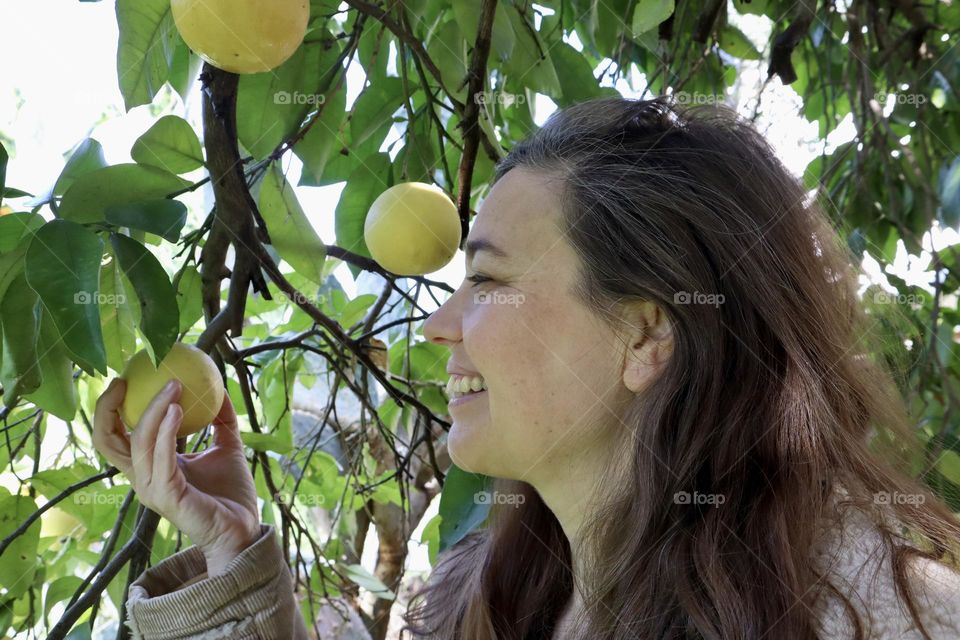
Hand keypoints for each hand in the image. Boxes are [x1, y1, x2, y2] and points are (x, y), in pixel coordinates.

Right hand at [93, 377, 260, 576]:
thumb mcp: (226, 447)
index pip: (116, 435)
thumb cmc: (230, 493)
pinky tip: (179, 410)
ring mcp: (151, 489)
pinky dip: (166, 432)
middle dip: (108, 408)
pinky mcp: (166, 497)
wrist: (243, 528)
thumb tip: (219, 388)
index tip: (125, 377)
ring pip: (137, 443)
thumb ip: (220, 420)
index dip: (111, 408)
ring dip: (154, 410)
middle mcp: (143, 478)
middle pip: (107, 441)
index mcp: (150, 466)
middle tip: (126, 378)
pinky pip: (161, 459)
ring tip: (173, 386)